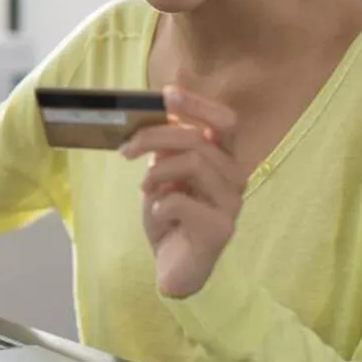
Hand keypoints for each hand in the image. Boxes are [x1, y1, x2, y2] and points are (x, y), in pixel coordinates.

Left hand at [120, 85, 245, 298]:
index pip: (224, 121)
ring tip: (145, 188)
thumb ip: (166, 151)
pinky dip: (159, 205)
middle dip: (155, 137)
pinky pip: (180, 201)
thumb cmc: (170, 217)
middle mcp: (236, 177)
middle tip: (125, 149)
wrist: (175, 267)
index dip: (198, 104)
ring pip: (192, 163)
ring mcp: (232, 204)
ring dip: (156, 173)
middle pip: (198, 139)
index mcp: (224, 160)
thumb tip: (156, 120)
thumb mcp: (163, 176)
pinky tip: (159, 216)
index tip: (166, 94)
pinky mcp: (221, 229)